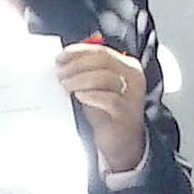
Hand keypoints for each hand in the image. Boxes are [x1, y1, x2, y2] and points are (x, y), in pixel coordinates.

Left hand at [55, 37, 146, 172]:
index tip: (60, 57)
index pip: (101, 50)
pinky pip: (110, 99)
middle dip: (76, 64)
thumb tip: (65, 60)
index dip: (78, 51)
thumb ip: (86, 71)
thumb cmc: (106, 113)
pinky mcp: (127, 113)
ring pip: (105, 77)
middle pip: (103, 60)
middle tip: (60, 72)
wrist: (120, 142)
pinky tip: (80, 96)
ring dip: (80, 79)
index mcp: (126, 65)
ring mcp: (132, 94)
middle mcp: (133, 76)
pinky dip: (92, 95)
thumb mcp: (95, 87)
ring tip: (65, 85)